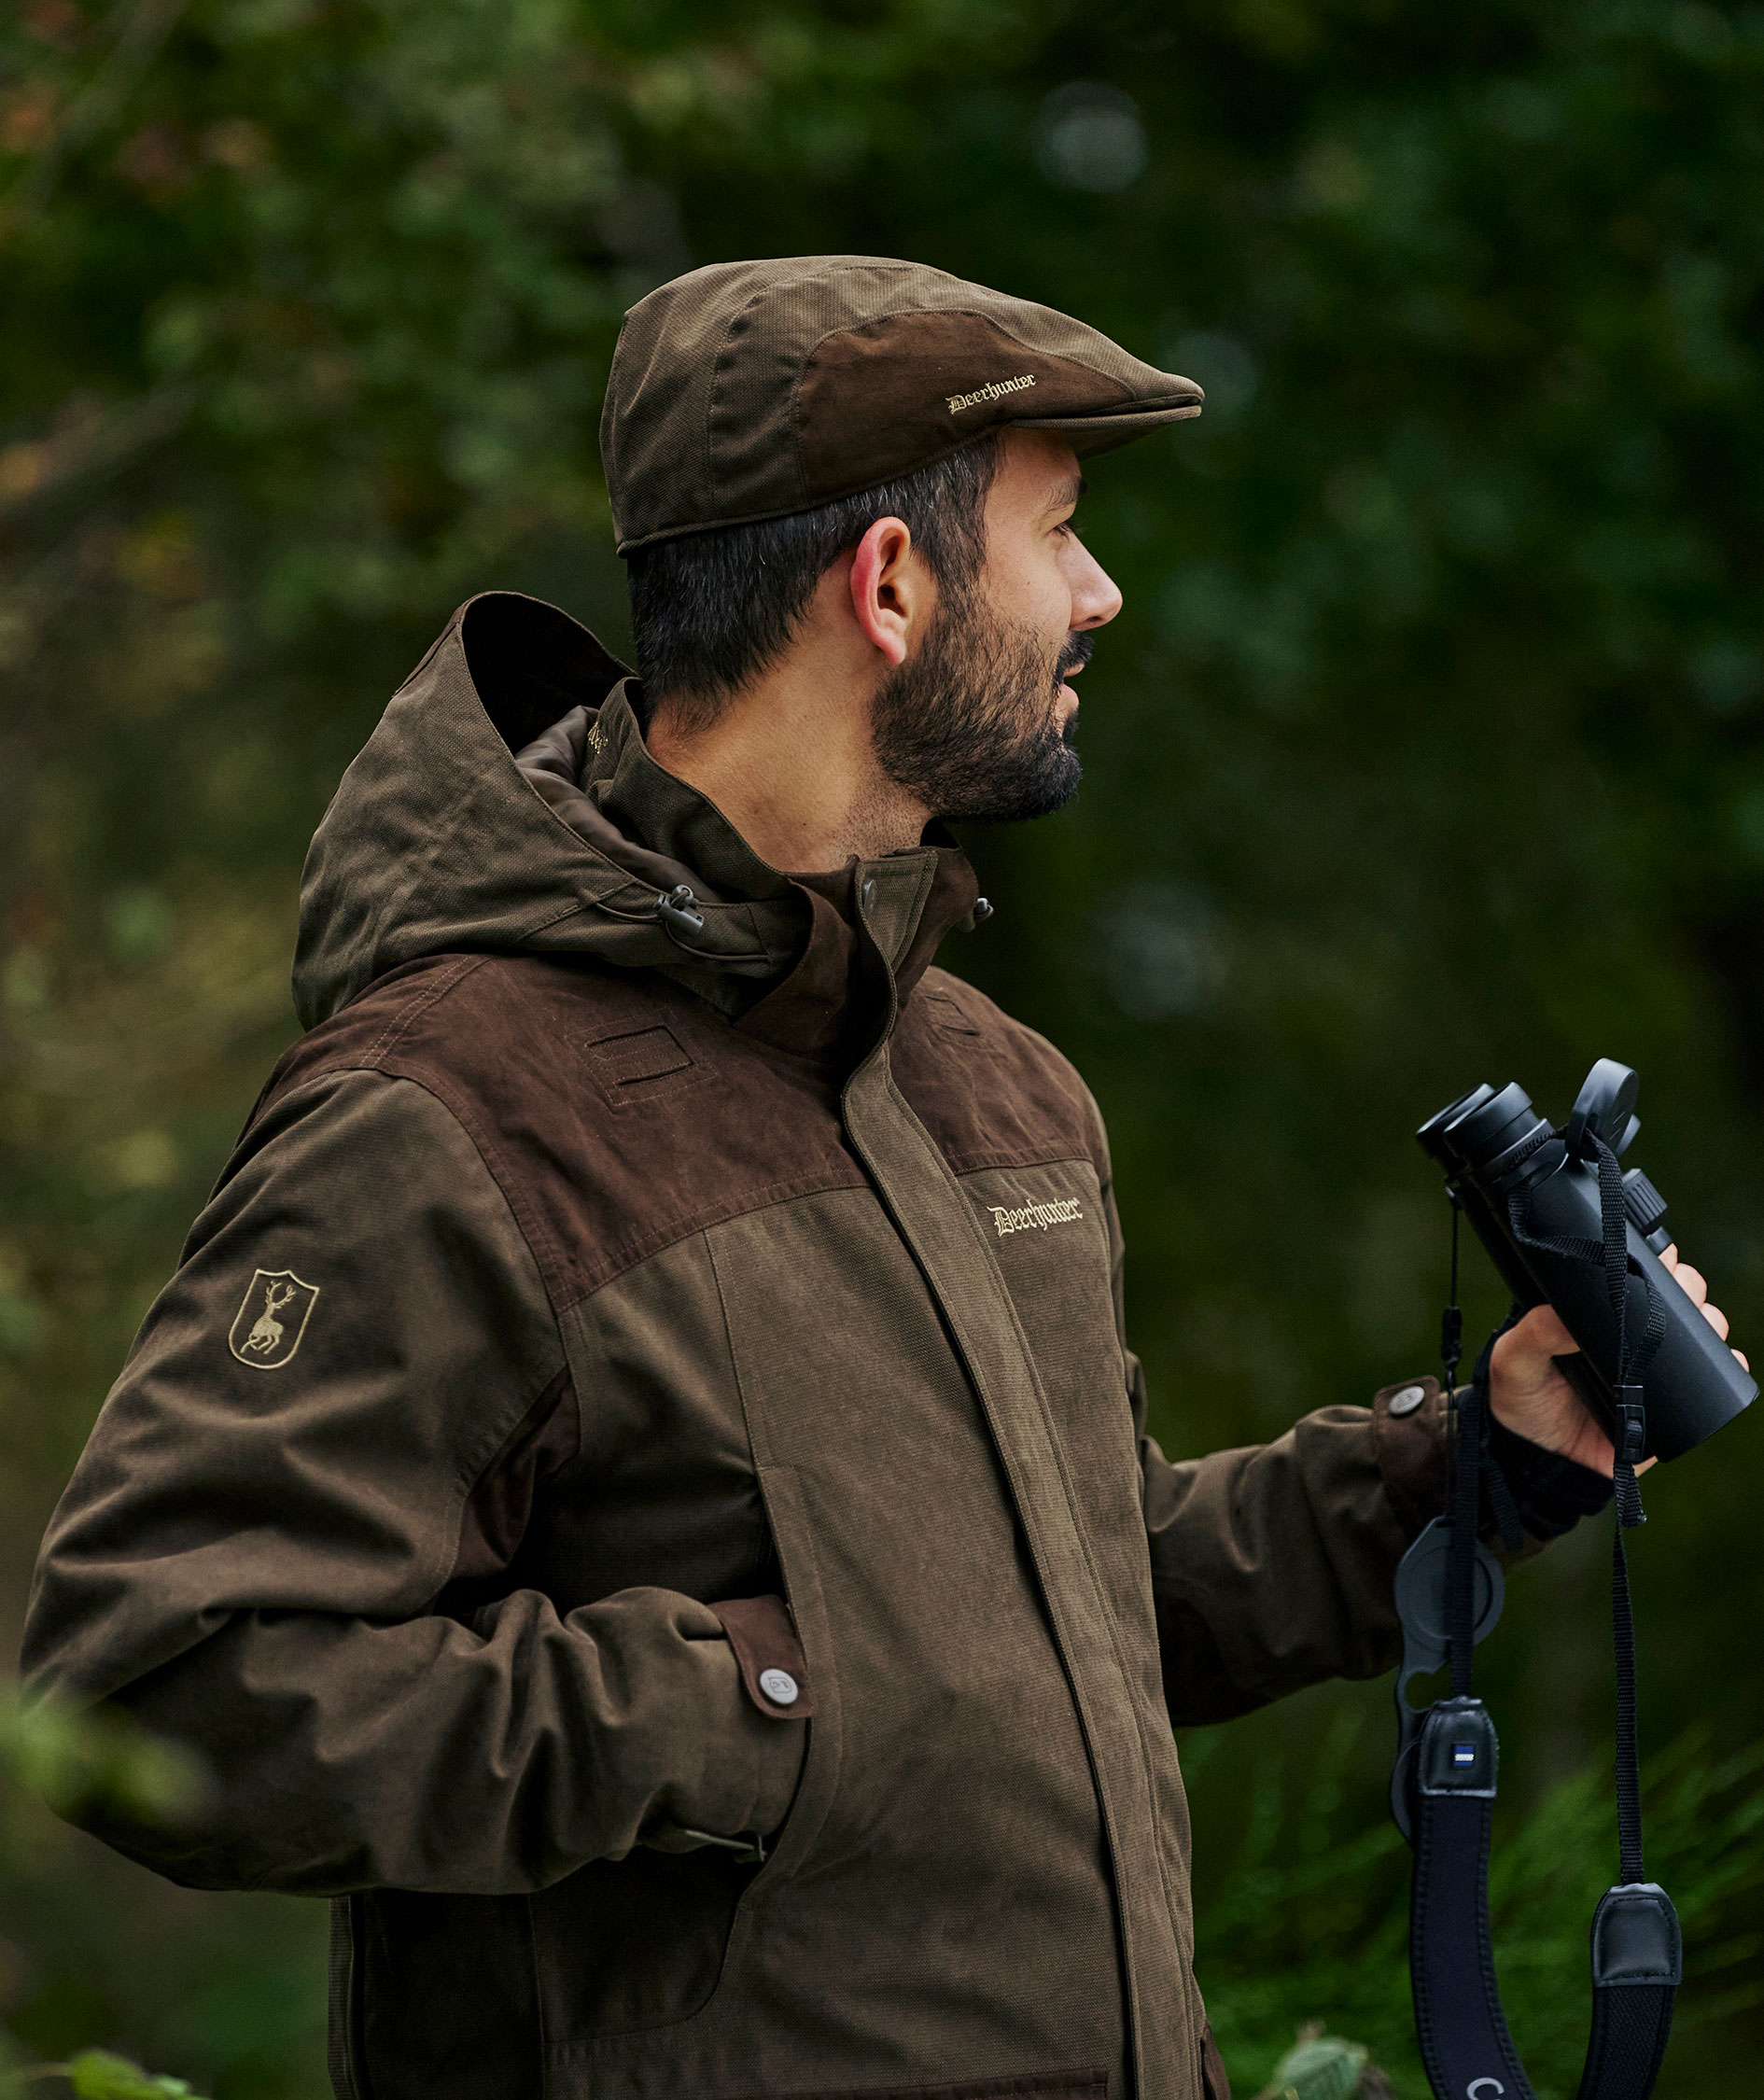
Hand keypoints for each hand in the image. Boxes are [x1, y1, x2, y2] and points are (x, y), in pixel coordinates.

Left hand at [1487, 1246, 1746, 1476]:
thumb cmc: (1521, 1402)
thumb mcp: (1514, 1360)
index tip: (1660, 1257)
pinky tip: (1726, 1360)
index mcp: (1595, 1313)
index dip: (1654, 1259)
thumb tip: (1566, 1313)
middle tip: (1678, 1291)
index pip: (1635, 1273)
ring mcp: (1654, 1367)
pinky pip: (1715, 1383)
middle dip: (1688, 1284)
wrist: (1538, 1463)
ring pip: (1702, 1329)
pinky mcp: (1672, 1405)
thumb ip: (1533, 1333)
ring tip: (1700, 1323)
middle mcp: (1630, 1333)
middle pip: (1677, 1293)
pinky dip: (1729, 1365)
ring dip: (1710, 1319)